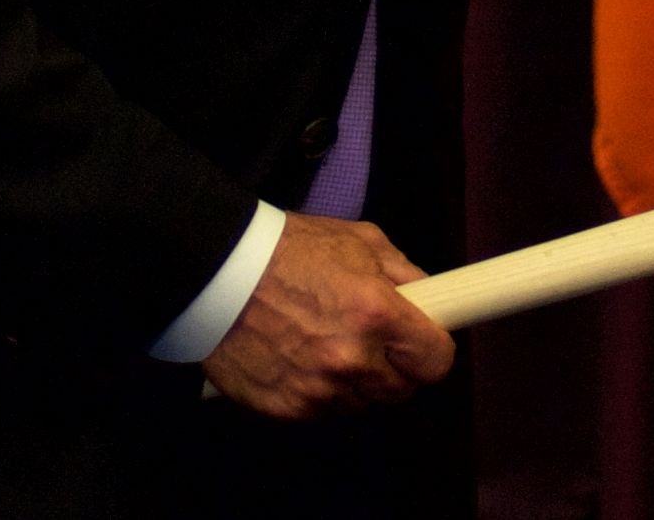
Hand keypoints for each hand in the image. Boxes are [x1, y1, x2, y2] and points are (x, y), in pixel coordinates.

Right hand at [199, 212, 454, 416]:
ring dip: (355, 381)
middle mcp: (352, 359)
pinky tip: (300, 357)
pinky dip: (319, 391)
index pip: (436, 360)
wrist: (217, 273)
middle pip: (402, 389)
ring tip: (326, 342)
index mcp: (377, 313)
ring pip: (361, 403)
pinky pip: (323, 411)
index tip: (424, 343)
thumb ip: (404, 273)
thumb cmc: (288, 250)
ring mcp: (318, 389)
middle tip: (372, 340)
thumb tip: (429, 299)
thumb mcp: (359, 241)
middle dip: (394, 366)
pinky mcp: (287, 409)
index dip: (432, 350)